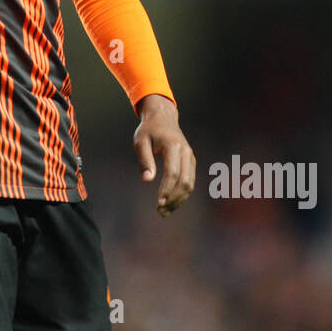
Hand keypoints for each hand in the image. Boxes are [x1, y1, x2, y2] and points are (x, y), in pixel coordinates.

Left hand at [132, 95, 195, 216]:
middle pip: (185, 181)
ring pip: (190, 184)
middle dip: (174, 199)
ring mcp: (190, 158)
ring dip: (178, 200)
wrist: (163, 118)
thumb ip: (145, 160)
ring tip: (164, 212)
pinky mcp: (190, 163)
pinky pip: (189, 181)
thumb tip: (147, 180)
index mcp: (173, 146)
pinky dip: (181, 194)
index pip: (173, 173)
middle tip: (160, 211)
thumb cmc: (149, 130)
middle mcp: (186, 153)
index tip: (158, 203)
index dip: (166, 189)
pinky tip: (170, 202)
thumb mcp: (141, 141)